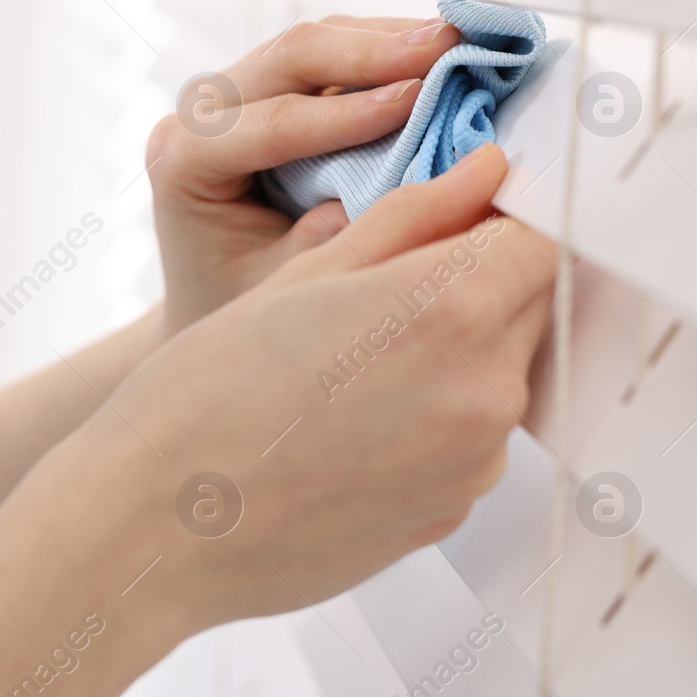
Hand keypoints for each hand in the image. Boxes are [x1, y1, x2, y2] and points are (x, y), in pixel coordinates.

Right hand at [64, 144, 553, 635]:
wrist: (156, 527)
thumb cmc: (203, 392)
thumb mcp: (301, 277)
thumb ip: (412, 218)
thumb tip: (487, 169)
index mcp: (450, 308)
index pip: (540, 235)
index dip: (496, 222)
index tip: (451, 224)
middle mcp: (486, 390)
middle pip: (528, 306)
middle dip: (472, 288)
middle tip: (372, 300)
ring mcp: (475, 464)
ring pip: (497, 376)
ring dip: (449, 360)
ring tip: (343, 375)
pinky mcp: (452, 514)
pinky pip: (467, 443)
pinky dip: (426, 425)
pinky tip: (343, 430)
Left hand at [147, 14, 462, 332]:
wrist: (209, 296)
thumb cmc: (235, 299)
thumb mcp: (276, 284)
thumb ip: (326, 240)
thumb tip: (398, 189)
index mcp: (184, 160)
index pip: (272, 122)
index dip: (346, 110)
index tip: (414, 99)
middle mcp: (201, 112)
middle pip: (290, 57)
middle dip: (375, 49)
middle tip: (450, 45)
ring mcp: (236, 88)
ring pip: (315, 43)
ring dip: (390, 38)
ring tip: (459, 40)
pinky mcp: (272, 83)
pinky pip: (331, 52)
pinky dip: (387, 47)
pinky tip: (439, 49)